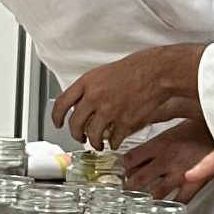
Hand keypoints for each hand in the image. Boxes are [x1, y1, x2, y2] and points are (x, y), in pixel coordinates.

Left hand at [51, 43, 202, 146]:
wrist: (156, 72)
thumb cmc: (136, 68)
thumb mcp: (105, 72)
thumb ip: (92, 87)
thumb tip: (83, 101)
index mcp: (88, 82)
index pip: (62, 102)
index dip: (57, 117)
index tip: (58, 123)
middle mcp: (95, 97)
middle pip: (75, 123)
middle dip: (76, 135)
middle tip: (79, 137)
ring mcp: (109, 110)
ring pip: (92, 135)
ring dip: (94, 143)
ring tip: (98, 144)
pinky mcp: (124, 121)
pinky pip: (113, 138)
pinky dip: (113, 143)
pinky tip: (114, 142)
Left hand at [122, 118, 213, 200]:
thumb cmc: (200, 124)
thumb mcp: (172, 122)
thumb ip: (155, 130)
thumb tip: (140, 131)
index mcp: (158, 144)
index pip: (131, 159)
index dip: (124, 166)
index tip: (123, 169)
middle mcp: (165, 160)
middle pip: (138, 179)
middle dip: (129, 187)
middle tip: (126, 190)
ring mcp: (179, 174)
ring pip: (156, 193)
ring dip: (147, 198)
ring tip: (143, 201)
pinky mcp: (194, 183)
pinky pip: (180, 200)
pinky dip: (172, 205)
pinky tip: (167, 206)